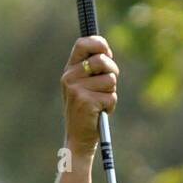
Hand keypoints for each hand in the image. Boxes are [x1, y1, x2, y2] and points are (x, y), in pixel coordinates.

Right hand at [62, 36, 119, 153]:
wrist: (78, 138)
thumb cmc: (87, 111)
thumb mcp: (85, 86)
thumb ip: (93, 70)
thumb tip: (106, 52)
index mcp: (69, 70)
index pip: (82, 43)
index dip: (99, 44)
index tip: (108, 53)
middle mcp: (70, 77)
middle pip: (102, 61)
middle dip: (113, 71)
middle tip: (109, 85)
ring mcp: (77, 89)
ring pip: (110, 80)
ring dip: (111, 92)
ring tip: (100, 102)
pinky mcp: (86, 102)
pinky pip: (111, 97)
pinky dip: (111, 106)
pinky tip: (101, 112)